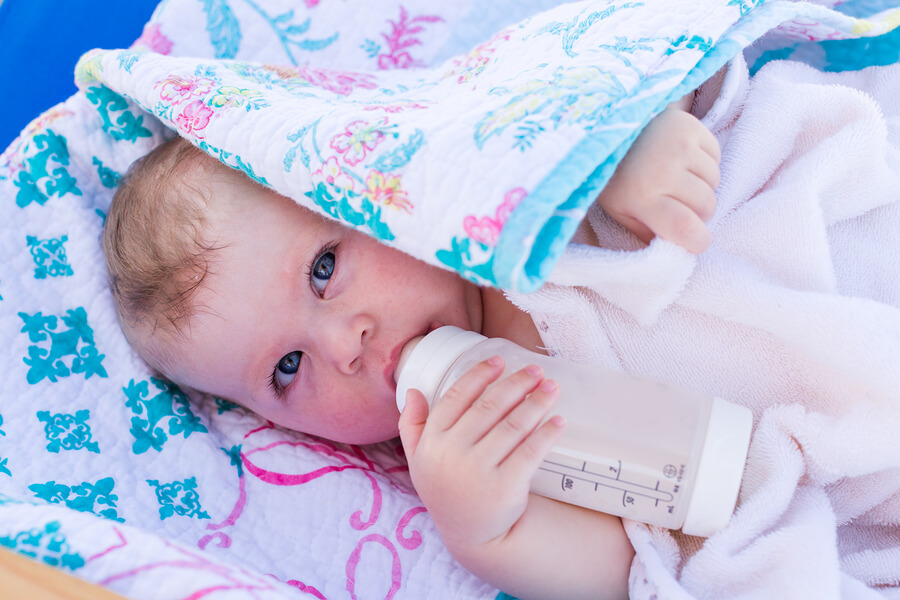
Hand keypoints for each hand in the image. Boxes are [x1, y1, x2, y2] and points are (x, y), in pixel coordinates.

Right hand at [398, 357, 563, 555]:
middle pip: (489, 407)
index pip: (457, 397)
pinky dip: (546, 434)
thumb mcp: (419, 460)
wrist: (471, 535)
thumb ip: (412, 426)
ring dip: (536, 402)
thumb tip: (413, 391)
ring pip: (512, 426)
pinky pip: (530, 452)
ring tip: (552, 388)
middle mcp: (452, 453)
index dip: (480, 375)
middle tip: (536, 371)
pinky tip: (558, 421)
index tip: (500, 361)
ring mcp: (478, 471)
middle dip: (516, 384)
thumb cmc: (446, 489)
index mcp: (431, 441)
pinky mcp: (505, 487)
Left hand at [596, 106, 720, 252]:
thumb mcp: (620, 212)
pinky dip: (705, 162)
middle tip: (680, 205)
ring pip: (715, 181)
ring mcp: (679, 145)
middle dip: (699, 212)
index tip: (695, 241)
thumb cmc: (615, 177)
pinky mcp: (690, 126)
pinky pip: (716, 155)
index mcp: (641, 197)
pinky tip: (682, 160)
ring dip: (702, 185)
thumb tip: (677, 251)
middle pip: (707, 205)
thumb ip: (647, 234)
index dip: (698, 240)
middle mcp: (662, 170)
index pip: (686, 227)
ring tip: (678, 179)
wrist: (610, 128)